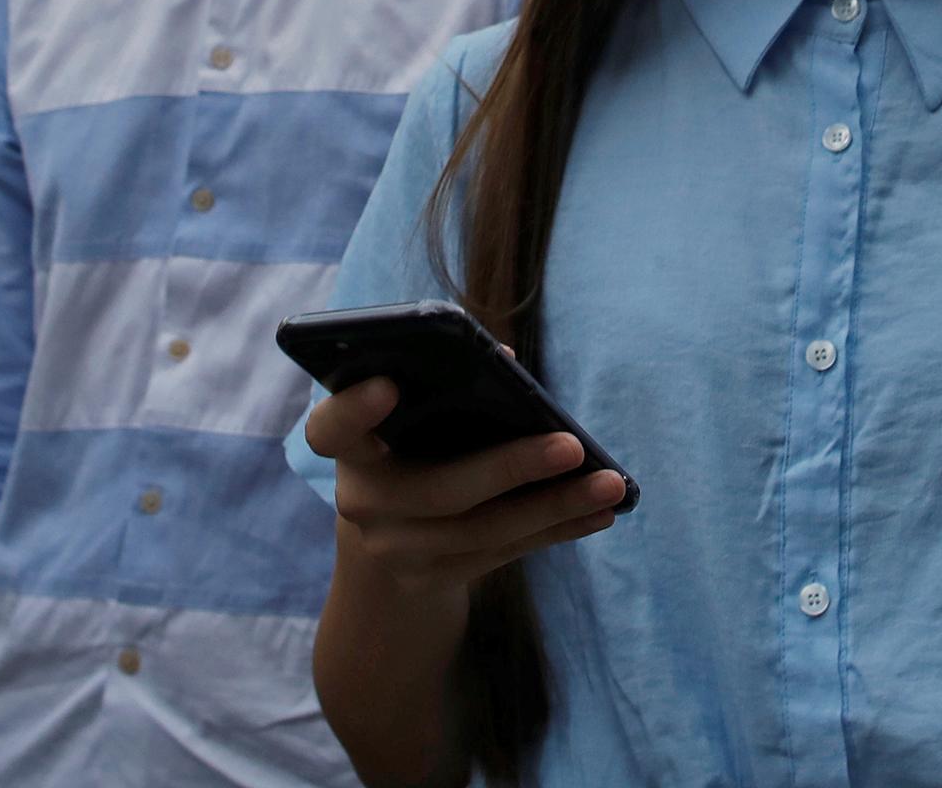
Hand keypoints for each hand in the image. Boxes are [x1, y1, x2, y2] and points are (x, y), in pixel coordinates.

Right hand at [303, 376, 625, 594]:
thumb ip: (442, 390)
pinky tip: (601, 513)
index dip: (354, 410)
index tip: (389, 385)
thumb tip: (504, 360)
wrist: (385, 558)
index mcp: (349, 450)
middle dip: (511, 466)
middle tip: (571, 444)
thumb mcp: (405, 427)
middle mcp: (362, 504)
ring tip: (611, 484)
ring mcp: (398, 552)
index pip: (331, 429)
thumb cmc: (409, 456)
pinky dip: (557, 530)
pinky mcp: (437, 581)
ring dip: (555, 506)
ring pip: (484, 532)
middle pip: (438, 491)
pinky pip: (506, 555)